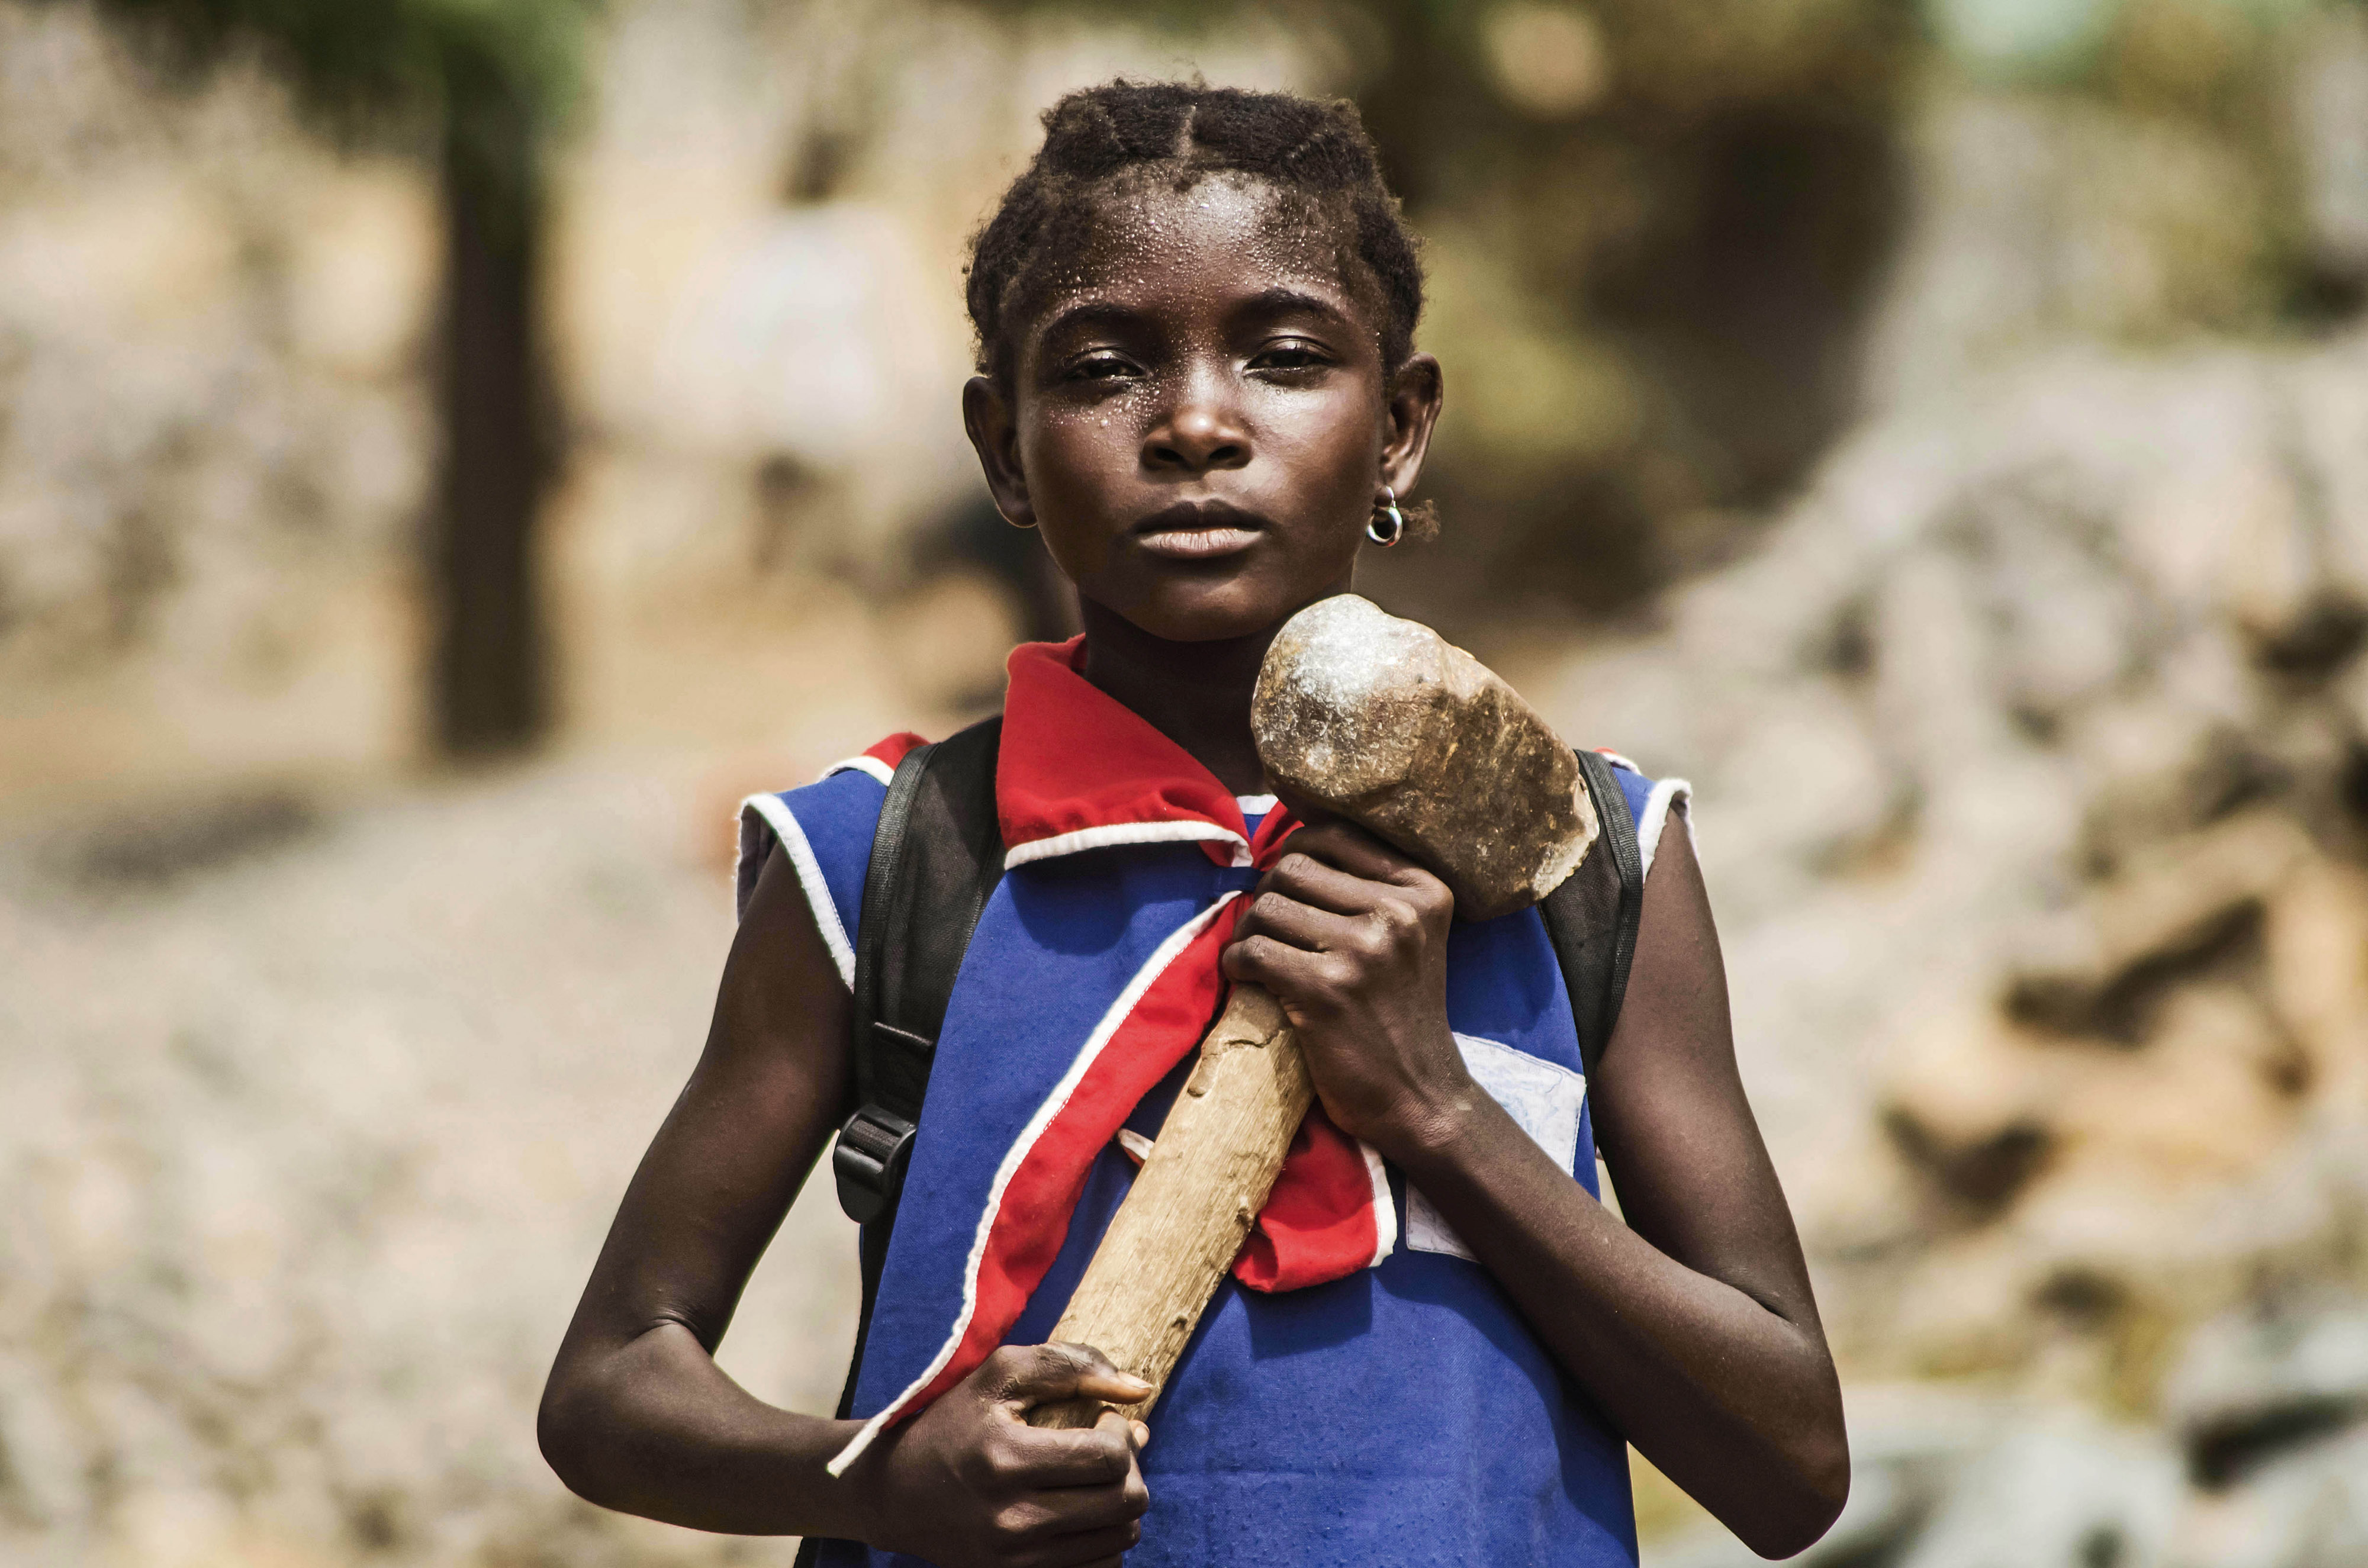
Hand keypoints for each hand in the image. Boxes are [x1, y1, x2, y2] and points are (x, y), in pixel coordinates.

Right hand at [859, 1343, 1152, 1567]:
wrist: (897, 1493)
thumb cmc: (954, 1423)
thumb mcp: (1000, 1375)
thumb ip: (1071, 1366)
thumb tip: (1140, 1389)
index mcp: (1006, 1459)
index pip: (1109, 1458)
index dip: (1121, 1433)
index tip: (1102, 1420)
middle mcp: (1013, 1519)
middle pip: (1125, 1502)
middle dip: (1130, 1468)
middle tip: (1106, 1449)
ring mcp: (1017, 1560)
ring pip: (1121, 1538)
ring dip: (1121, 1503)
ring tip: (1095, 1479)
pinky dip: (1105, 1538)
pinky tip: (1084, 1511)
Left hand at [1220, 819, 1470, 1155]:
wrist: (1421, 1098)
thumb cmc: (1402, 1016)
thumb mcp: (1411, 938)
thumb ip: (1369, 889)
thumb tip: (1287, 847)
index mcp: (1424, 890)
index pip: (1336, 834)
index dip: (1295, 851)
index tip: (1286, 884)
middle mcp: (1399, 913)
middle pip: (1293, 867)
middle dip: (1268, 893)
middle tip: (1268, 928)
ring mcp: (1363, 951)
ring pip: (1267, 907)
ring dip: (1248, 931)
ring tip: (1259, 956)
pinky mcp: (1326, 990)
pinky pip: (1252, 951)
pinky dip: (1236, 963)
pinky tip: (1246, 978)